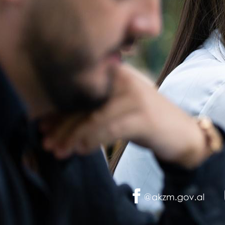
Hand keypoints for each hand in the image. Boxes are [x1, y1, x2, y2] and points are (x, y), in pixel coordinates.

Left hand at [40, 64, 212, 168]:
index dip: (58, 108)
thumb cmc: (145, 121)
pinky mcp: (143, 116)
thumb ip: (92, 108)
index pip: (80, 89)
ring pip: (92, 118)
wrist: (182, 134)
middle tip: (46, 144)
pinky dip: (91, 142)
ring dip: (72, 137)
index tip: (42, 126)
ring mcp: (135, 97)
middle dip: (61, 125)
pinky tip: (81, 151)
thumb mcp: (117, 108)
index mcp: (117, 73)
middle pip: (84, 103)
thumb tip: (49, 120)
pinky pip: (108, 130)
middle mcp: (126, 80)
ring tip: (59, 152)